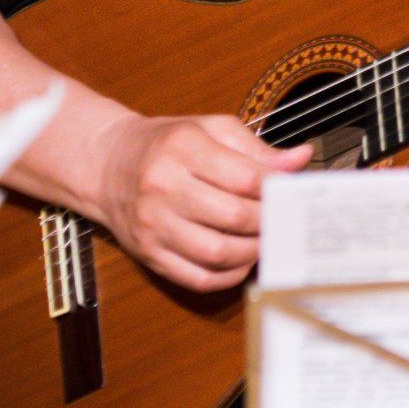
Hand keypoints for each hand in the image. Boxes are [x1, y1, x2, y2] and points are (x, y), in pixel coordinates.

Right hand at [94, 113, 312, 292]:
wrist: (108, 166)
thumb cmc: (166, 145)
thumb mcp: (209, 129)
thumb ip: (256, 147)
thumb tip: (301, 159)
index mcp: (182, 148)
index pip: (245, 178)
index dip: (277, 190)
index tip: (292, 193)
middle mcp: (163, 187)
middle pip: (234, 217)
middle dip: (269, 222)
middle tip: (284, 220)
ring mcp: (153, 225)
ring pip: (218, 253)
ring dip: (253, 251)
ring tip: (265, 239)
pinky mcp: (149, 255)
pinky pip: (198, 278)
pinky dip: (229, 276)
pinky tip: (242, 260)